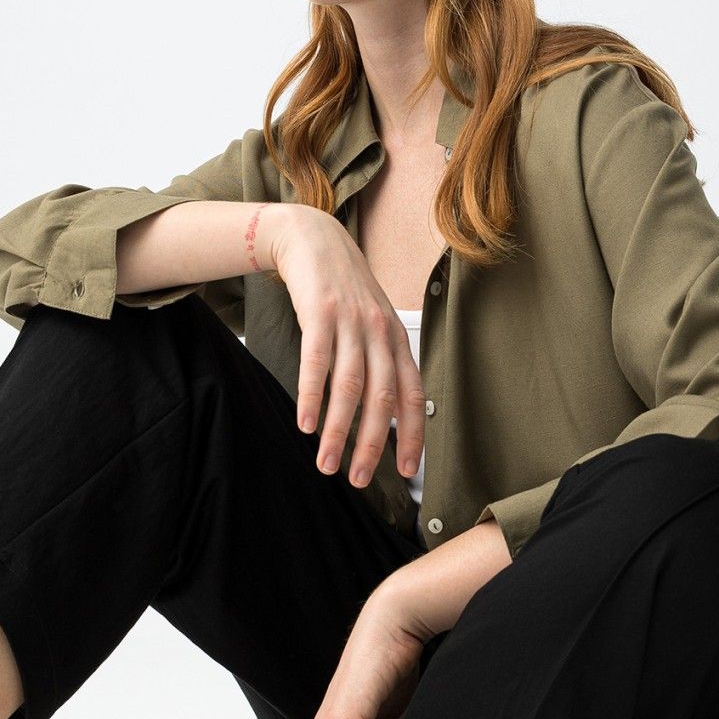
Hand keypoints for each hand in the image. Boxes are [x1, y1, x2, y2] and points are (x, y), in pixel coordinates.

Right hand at [268, 204, 426, 492]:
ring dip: (338, 431)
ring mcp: (350, 322)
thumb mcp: (371, 323)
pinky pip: (317, 362)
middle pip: (383, 398)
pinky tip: (305, 424)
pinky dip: (311, 396)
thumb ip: (379, 362)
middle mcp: (379, 332)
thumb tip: (383, 414)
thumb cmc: (342, 289)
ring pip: (350, 387)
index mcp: (396, 339)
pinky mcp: (319, 312)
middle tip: (360, 479)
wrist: (313, 239)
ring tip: (326, 463)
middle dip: (373, 444)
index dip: (413, 434)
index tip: (407, 470)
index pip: (413, 395)